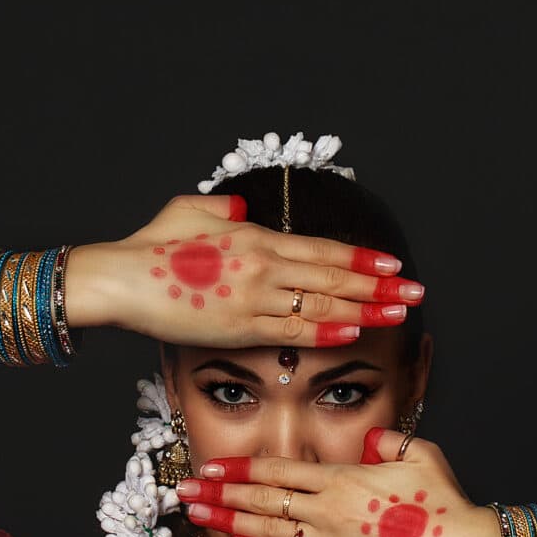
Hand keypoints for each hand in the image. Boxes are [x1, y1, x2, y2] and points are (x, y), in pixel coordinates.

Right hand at [64, 194, 424, 348]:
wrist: (120, 279)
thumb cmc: (151, 248)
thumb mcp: (191, 211)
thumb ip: (224, 208)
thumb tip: (243, 204)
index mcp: (255, 236)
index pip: (324, 250)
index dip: (363, 258)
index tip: (394, 265)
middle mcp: (263, 265)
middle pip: (334, 277)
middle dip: (381, 285)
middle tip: (417, 292)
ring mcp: (253, 297)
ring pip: (323, 305)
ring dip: (366, 309)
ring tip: (399, 314)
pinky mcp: (238, 327)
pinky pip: (293, 331)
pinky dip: (328, 332)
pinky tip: (355, 331)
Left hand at [175, 428, 502, 536]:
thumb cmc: (444, 503)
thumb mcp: (419, 454)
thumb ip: (386, 441)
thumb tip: (367, 440)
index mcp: (343, 478)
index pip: (278, 469)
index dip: (239, 467)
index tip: (211, 465)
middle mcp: (328, 510)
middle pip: (261, 498)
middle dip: (218, 492)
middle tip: (184, 488)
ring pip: (266, 529)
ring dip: (226, 521)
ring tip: (195, 513)